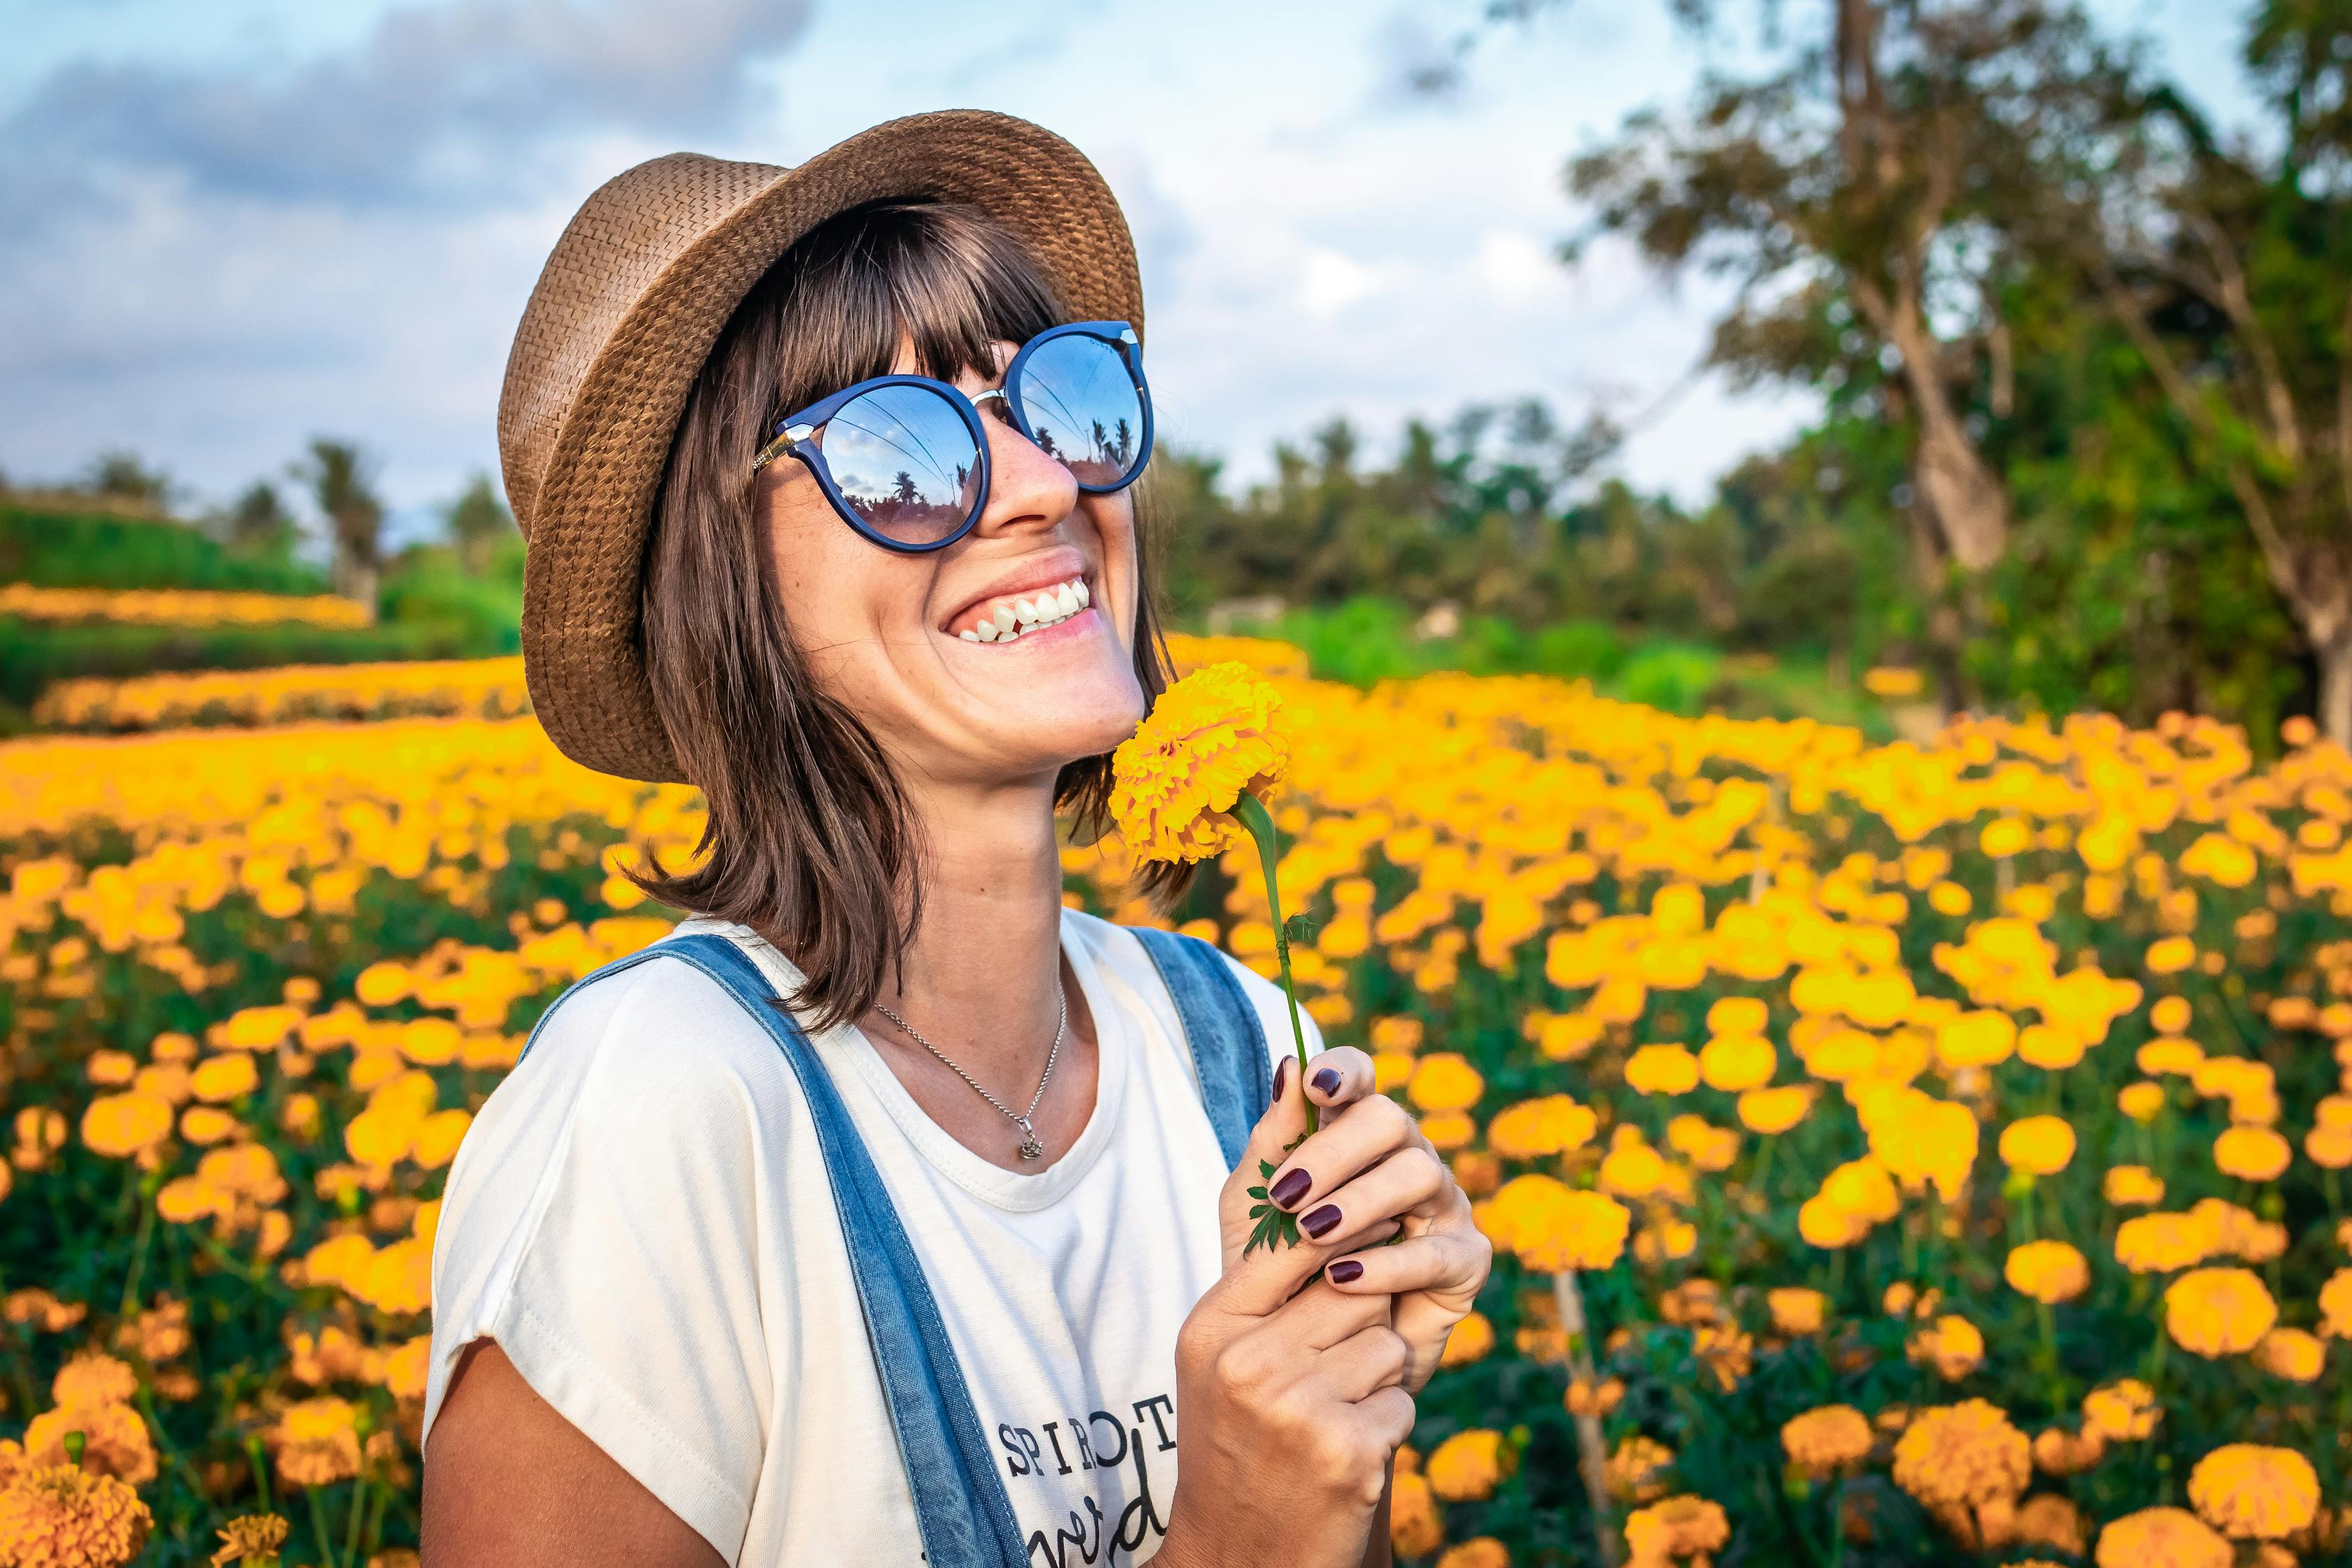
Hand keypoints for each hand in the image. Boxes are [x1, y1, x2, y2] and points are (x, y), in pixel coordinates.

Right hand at [1161, 1057, 1417, 1567]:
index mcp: (1212, 1325)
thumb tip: (1295, 1076)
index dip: (1336, 1229)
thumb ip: (1262, 1233)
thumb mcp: (1230, 1339)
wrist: (1246, 1562)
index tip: (1351, 1241)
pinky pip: (1404, 1401)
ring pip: (1386, 1337)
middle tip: (1337, 1355)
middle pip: (1351, 1280)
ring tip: (1335, 1414)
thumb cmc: (1245, 1434)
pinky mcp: (1345, 1454)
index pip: (1289, 1232)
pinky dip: (1391, 1426)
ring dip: (1378, 1375)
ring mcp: (1293, 1409)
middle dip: (1362, 1313)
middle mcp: (1244, 1361)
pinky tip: (1352, 1457)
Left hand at [1251, 1047, 1491, 1393]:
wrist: (1305, 1361)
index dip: (1345, 1072)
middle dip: (1336, 1149)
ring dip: (1359, 1201)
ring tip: (1311, 1233)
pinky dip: (1386, 1264)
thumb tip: (1288, 1064)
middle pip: (1391, 1120)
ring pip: (1419, 1174)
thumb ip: (1272, 1141)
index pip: (1361, 1082)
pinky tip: (1341, 1279)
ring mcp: (1442, 1206)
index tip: (1315, 1086)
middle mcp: (1406, 1159)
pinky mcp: (1465, 1262)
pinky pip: (1435, 1252)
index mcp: (1355, 1138)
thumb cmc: (1280, 1272)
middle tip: (1287, 1193)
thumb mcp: (1256, 1207)